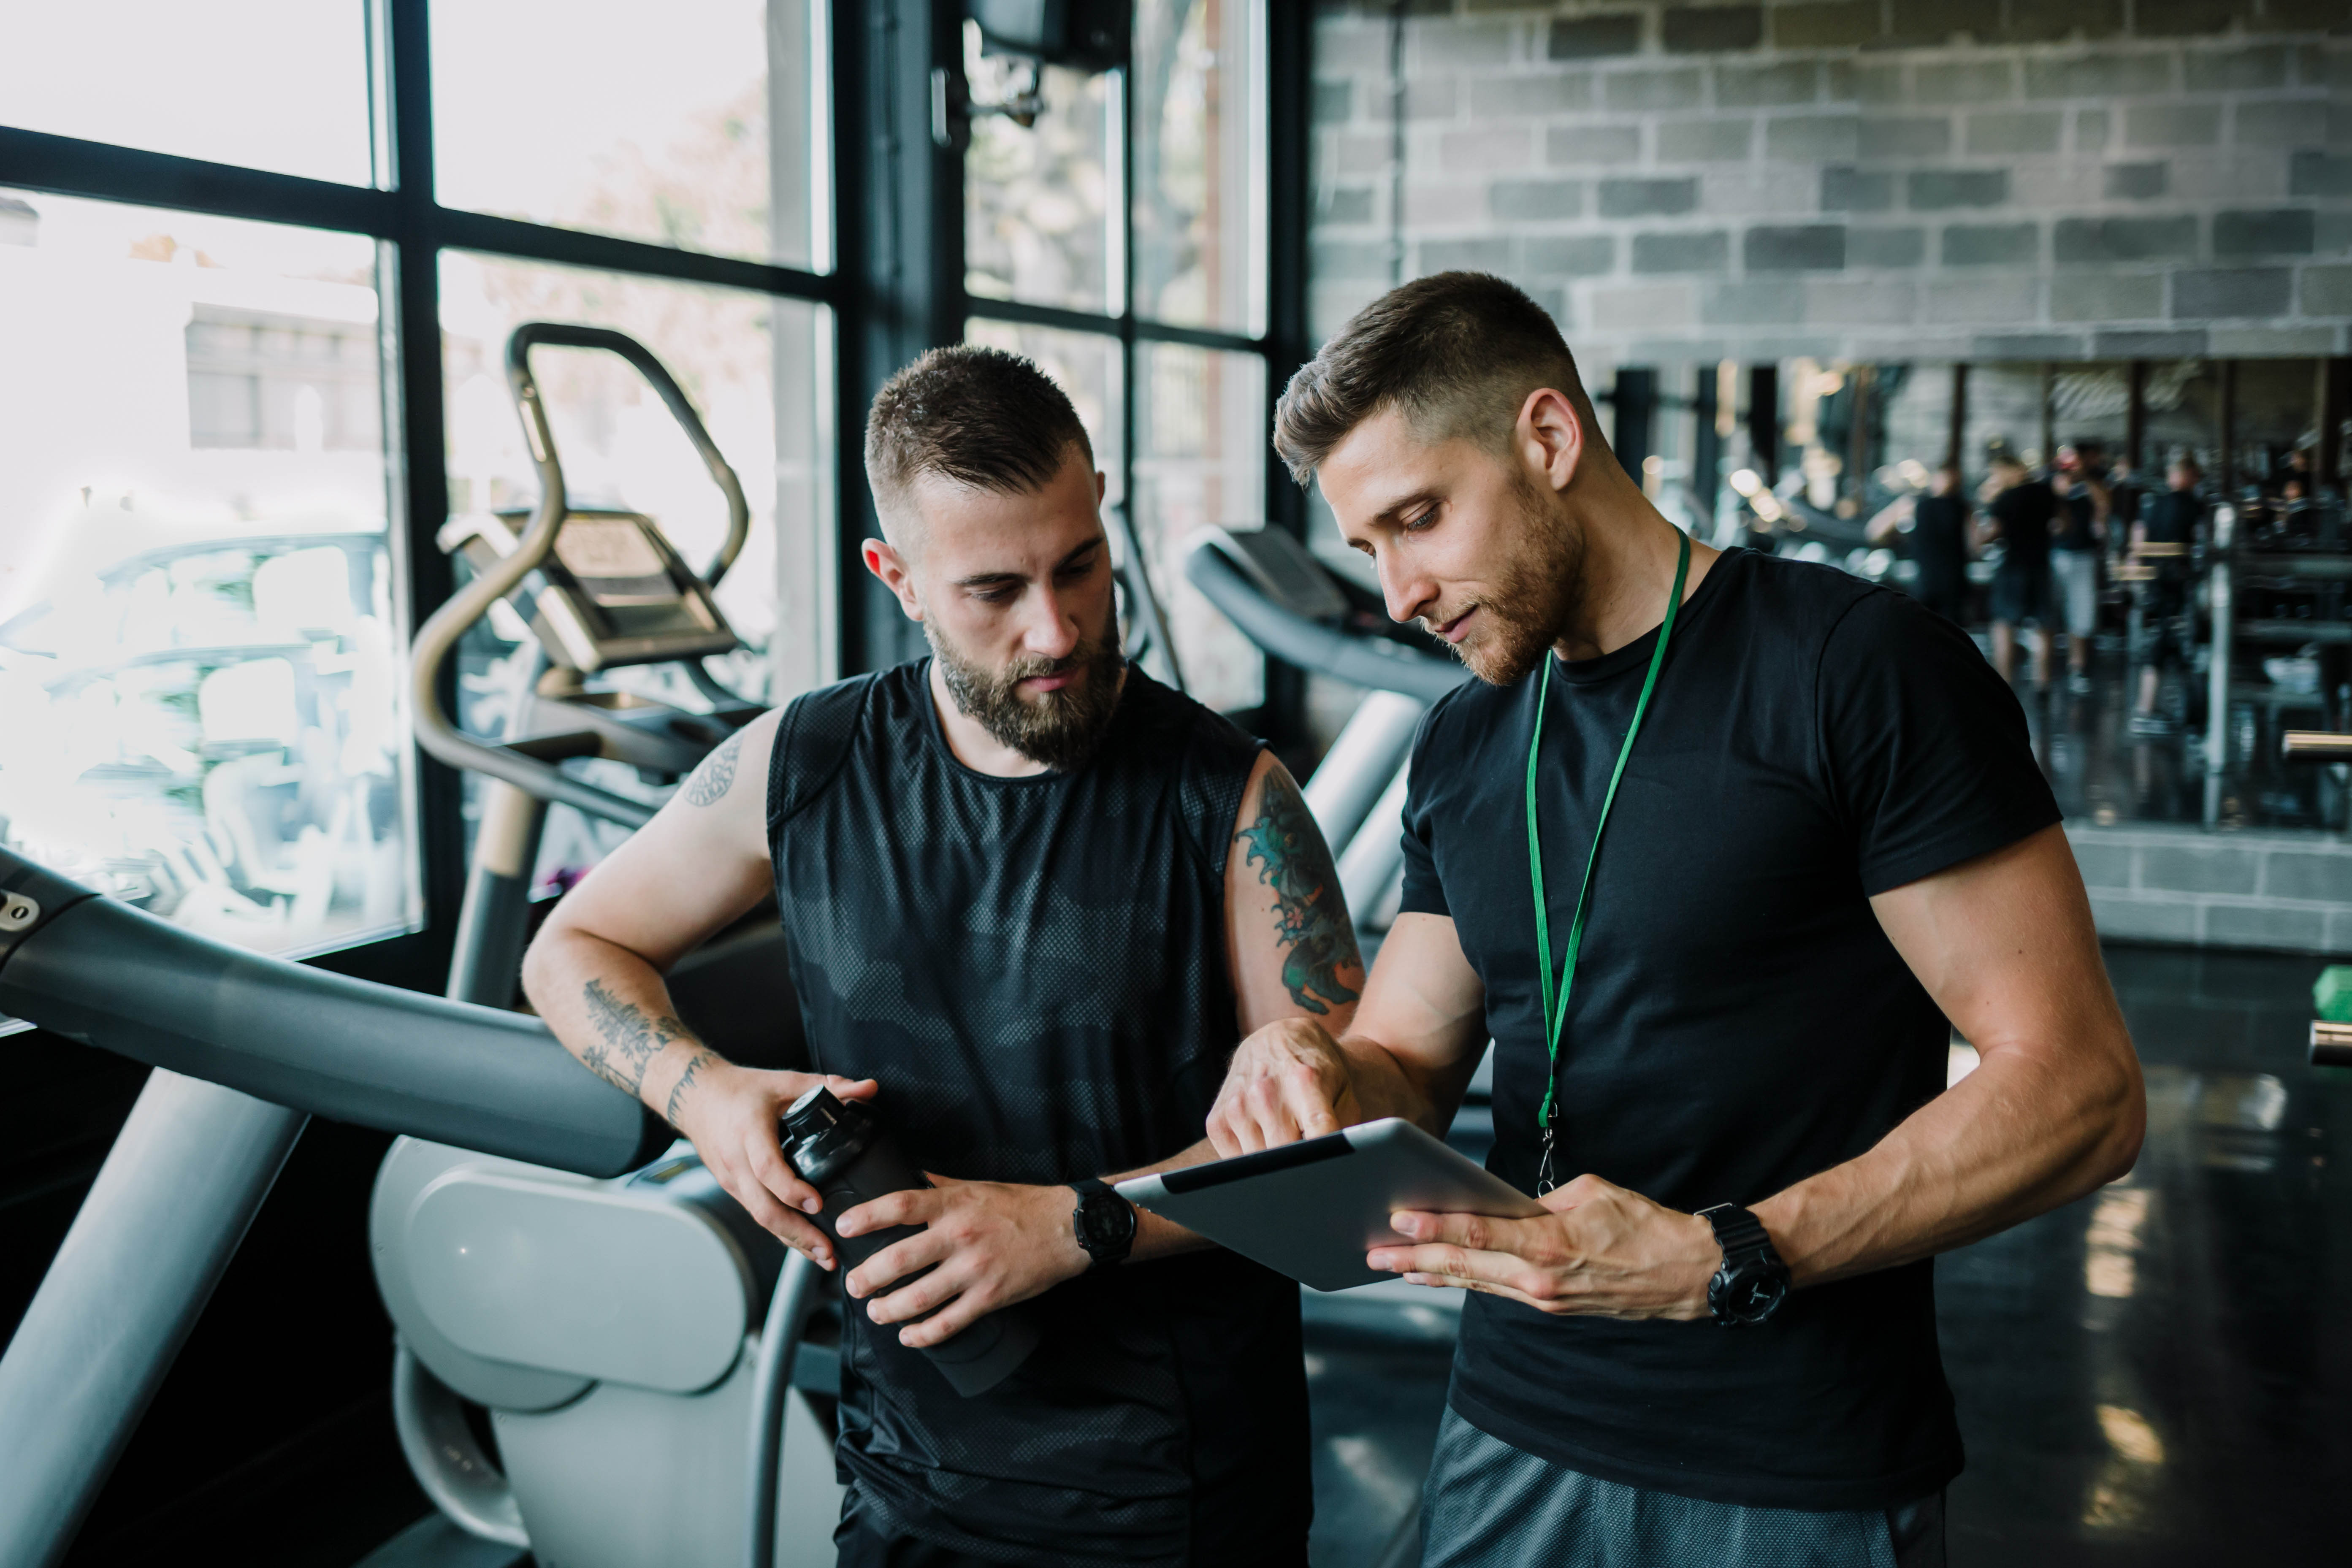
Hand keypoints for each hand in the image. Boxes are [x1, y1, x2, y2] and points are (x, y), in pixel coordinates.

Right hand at [670, 1062, 876, 1267]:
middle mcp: (737, 1161)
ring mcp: (732, 1180)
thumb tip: (869, 1089)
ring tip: (824, 1256)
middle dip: (797, 1233)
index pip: (767, 1168)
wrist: (697, 1098)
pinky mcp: (733, 1189)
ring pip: (760, 1218)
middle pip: (764, 1208)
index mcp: (750, 1132)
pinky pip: (758, 1214)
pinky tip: (805, 1244)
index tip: (817, 1203)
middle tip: (828, 1250)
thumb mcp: (785, 1082)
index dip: (792, 1190)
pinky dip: (781, 1232)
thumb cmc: (742, 1090)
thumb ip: (829, 1086)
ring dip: (792, 1241)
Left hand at [836, 1177, 1089, 1348]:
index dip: (867, 1216)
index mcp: (954, 1204)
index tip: (843, 1227)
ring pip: (920, 1298)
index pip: (901, 1206)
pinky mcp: (990, 1297)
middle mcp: (960, 1236)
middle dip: (868, 1277)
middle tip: (853, 1286)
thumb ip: (940, 1186)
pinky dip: (923, 1334)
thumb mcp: (977, 1186)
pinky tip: (909, 1336)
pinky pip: (949, 1322)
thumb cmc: (1020, 1205)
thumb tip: (909, 1178)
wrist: (1067, 1228)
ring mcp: (975, 1270)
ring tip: (876, 1312)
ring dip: (889, 1309)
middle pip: (900, 1259)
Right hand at [1206, 1017, 1363, 1155]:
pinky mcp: (1217, 1119)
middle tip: (1308, 1159)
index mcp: (1304, 1082)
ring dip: (1273, 1164)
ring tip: (1284, 1141)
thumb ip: (1344, 1127)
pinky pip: (1233, 1161)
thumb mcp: (1343, 1090)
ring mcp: (1237, 1106)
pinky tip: (1262, 1141)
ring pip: (1259, 1163)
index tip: (1331, 1171)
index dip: (1326, 1160)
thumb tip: (1338, 1163)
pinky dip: (1250, 1161)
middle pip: (1285, 1157)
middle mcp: (1266, 1092)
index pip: (1318, 1136)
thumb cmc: (1316, 1070)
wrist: (1277, 1039)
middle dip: (1300, 1166)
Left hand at [1368, 1172, 1719, 1321]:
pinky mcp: (1552, 1307)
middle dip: (1413, 1259)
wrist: (1687, 1275)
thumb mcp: (1591, 1193)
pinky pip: (1498, 1291)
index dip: (1435, 1228)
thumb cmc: (1644, 1225)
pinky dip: (1465, 1282)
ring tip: (1392, 1266)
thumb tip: (1507, 1206)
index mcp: (1550, 1245)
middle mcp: (1541, 1280)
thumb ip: (1541, 1202)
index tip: (1398, 1220)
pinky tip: (1438, 1278)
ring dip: (1432, 1275)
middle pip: (1465, 1267)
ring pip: (1477, 1283)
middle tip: (1372, 1252)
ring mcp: (1545, 1300)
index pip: (1479, 1235)